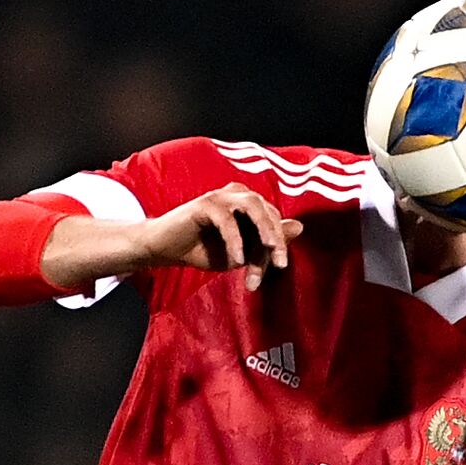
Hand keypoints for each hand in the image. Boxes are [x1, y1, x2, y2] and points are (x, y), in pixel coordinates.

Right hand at [136, 183, 303, 289]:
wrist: (165, 250)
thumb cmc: (203, 250)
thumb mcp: (241, 253)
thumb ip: (266, 243)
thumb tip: (300, 227)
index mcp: (248, 205)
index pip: (273, 221)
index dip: (278, 245)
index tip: (276, 270)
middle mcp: (238, 195)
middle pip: (268, 212)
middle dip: (277, 238)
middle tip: (280, 264)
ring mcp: (221, 197)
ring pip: (253, 207)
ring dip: (264, 229)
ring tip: (269, 251)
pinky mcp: (204, 204)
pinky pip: (227, 220)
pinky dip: (235, 240)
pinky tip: (236, 260)